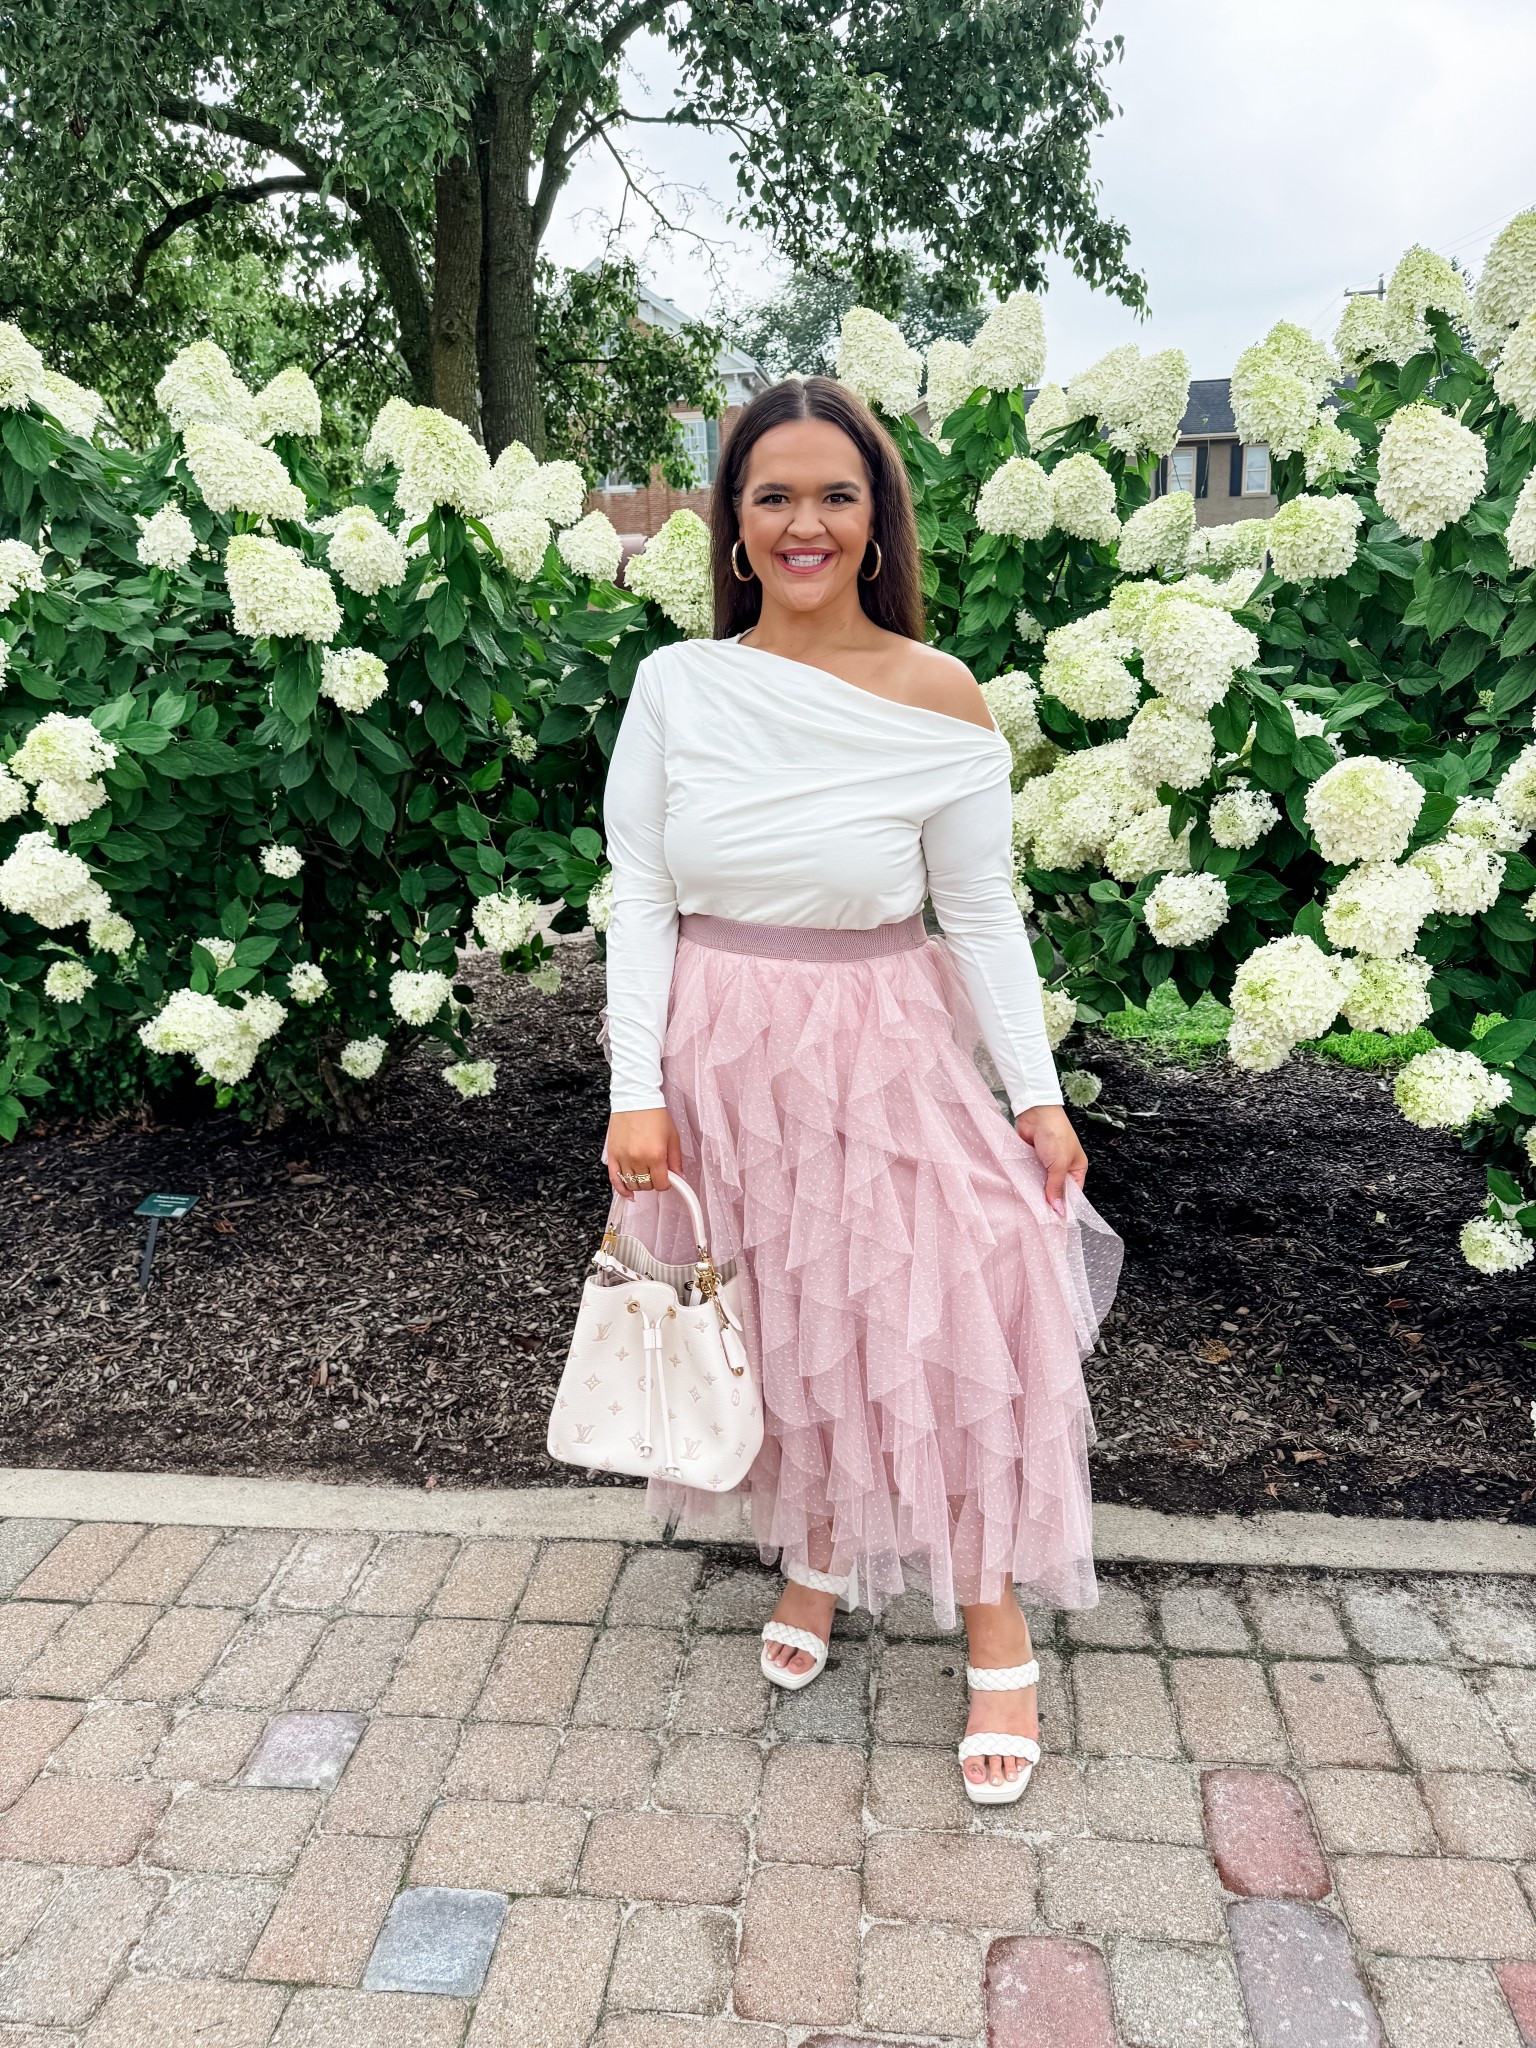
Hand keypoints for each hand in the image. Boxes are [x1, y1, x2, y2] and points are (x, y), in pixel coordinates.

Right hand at [606, 1108, 681, 1200]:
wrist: (635, 1099)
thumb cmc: (654, 1114)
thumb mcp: (672, 1136)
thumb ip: (676, 1159)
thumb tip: (679, 1176)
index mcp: (655, 1154)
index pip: (661, 1184)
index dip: (666, 1184)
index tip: (667, 1179)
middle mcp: (638, 1158)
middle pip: (646, 1186)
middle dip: (653, 1182)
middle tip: (656, 1172)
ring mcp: (623, 1158)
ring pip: (632, 1184)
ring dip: (640, 1184)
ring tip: (644, 1176)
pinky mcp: (612, 1155)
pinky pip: (615, 1179)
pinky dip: (621, 1189)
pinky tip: (628, 1192)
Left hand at [1016, 1103, 1087, 1217]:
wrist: (1035, 1113)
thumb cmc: (1055, 1134)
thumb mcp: (1059, 1164)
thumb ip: (1057, 1187)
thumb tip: (1059, 1209)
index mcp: (1077, 1168)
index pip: (1073, 1194)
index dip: (1065, 1206)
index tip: (1055, 1221)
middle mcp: (1063, 1167)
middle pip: (1057, 1190)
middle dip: (1049, 1201)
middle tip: (1040, 1218)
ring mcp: (1047, 1164)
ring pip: (1042, 1185)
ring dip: (1036, 1192)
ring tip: (1029, 1209)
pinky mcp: (1032, 1160)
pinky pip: (1031, 1176)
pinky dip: (1027, 1183)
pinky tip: (1021, 1193)